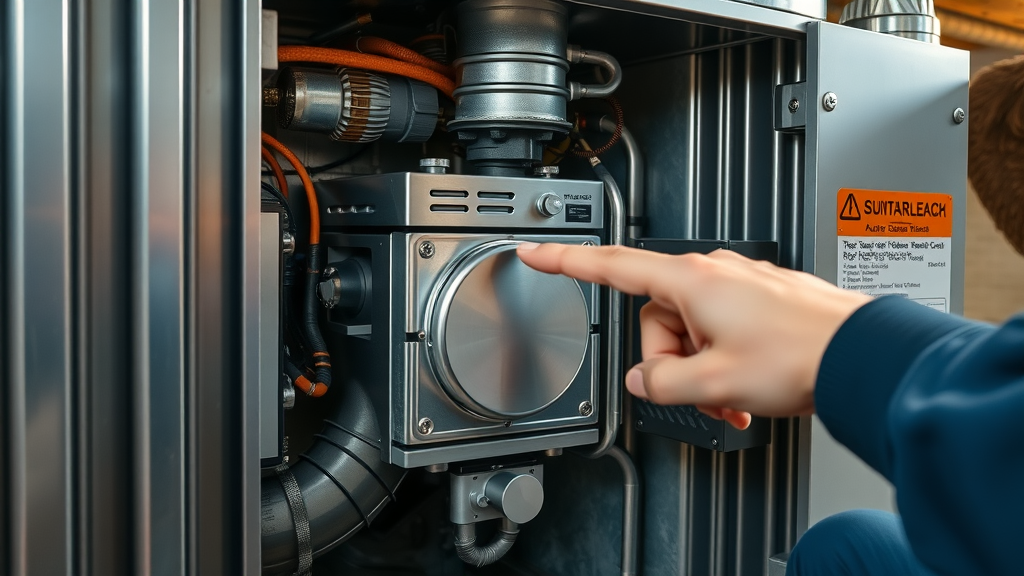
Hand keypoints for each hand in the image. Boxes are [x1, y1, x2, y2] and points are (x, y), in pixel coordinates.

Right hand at [516, 243, 869, 428]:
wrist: (861, 353)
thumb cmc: (800, 356)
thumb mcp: (716, 382)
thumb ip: (664, 383)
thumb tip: (644, 380)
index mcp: (692, 282)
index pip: (612, 266)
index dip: (567, 261)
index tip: (535, 251)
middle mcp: (714, 274)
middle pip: (657, 319)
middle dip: (670, 362)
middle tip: (699, 391)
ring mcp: (739, 285)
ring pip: (691, 330)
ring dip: (702, 369)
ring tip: (732, 396)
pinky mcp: (760, 299)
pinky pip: (721, 330)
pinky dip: (724, 363)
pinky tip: (746, 388)